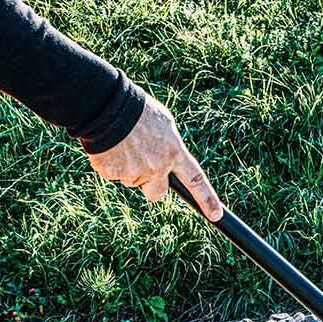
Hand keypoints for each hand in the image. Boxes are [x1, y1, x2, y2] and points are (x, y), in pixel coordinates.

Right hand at [87, 92, 223, 220]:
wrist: (107, 106)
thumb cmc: (137, 110)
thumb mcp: (164, 124)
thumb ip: (169, 147)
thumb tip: (167, 161)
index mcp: (173, 152)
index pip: (195, 180)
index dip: (207, 199)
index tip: (215, 215)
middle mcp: (156, 167)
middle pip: (157, 193)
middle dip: (151, 185)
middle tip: (142, 166)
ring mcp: (133, 173)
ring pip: (132, 180)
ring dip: (127, 167)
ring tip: (122, 143)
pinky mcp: (111, 174)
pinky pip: (112, 175)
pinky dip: (110, 163)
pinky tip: (110, 146)